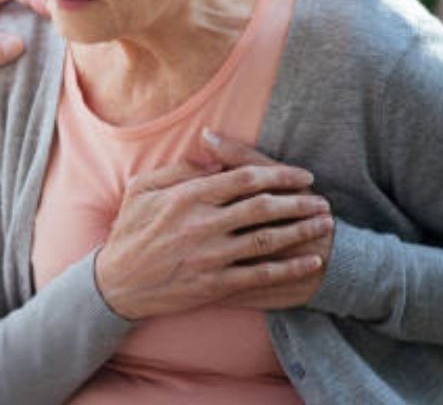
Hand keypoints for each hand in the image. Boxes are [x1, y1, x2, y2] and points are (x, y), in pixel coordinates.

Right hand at [94, 154, 331, 319]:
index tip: (303, 175)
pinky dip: (290, 268)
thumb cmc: (130, 232)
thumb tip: (213, 158)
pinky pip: (261, 275)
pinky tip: (310, 262)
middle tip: (323, 200)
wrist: (117, 284)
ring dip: (301, 231)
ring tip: (325, 225)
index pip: (243, 178)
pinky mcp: (215, 284)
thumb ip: (179, 171)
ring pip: (267, 239)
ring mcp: (210, 256)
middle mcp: (202, 224)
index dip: (279, 174)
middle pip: (263, 207)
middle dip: (298, 201)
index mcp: (187, 197)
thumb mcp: (142, 190)